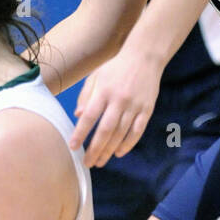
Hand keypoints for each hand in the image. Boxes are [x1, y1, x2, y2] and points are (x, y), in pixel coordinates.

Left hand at [70, 48, 162, 166]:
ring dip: (109, 151)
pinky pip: (137, 131)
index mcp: (103, 91)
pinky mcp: (147, 109)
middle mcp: (119, 100)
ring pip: (120, 134)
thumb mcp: (96, 76)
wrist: (145, 56)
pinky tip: (118, 153)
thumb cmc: (116, 68)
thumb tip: (77, 116)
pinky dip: (128, 144)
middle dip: (95, 149)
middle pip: (105, 130)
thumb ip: (85, 96)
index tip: (72, 147)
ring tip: (100, 162)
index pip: (89, 116)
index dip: (80, 133)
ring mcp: (134, 106)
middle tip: (87, 163)